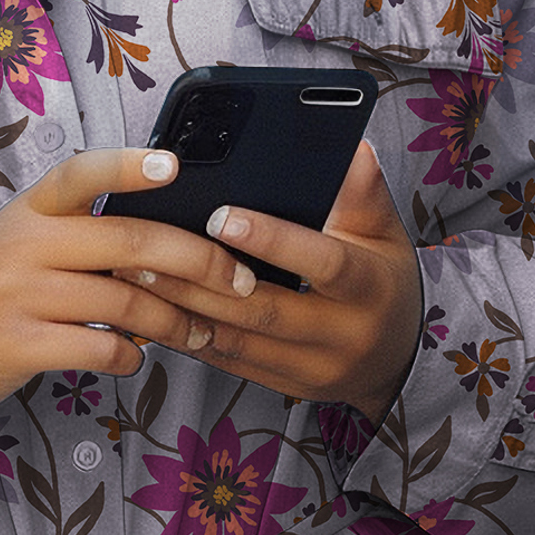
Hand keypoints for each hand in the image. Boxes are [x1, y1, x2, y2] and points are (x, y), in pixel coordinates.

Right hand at [0, 145, 255, 506]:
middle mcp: (23, 244)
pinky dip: (132, 357)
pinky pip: (99, 350)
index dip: (127, 166)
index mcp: (30, 210)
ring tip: (202, 331)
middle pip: (128, 242)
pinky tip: (138, 358)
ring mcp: (18, 296)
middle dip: (200, 262)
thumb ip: (82, 237)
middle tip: (242, 280)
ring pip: (124, 302)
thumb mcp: (23, 246)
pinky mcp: (18, 346)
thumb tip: (171, 241)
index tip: (174, 165)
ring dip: (176, 321)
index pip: (80, 173)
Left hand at [132, 141, 422, 421]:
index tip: (219, 215)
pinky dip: (189, 338)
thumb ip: (364, 192)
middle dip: (202, 281)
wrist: (397, 357)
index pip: (323, 262)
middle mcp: (344, 334)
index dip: (272, 240)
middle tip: (148, 251)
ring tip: (137, 278)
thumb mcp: (384, 232)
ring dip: (184, 311)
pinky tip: (151, 313)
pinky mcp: (286, 386)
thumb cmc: (381, 278)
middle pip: (266, 310)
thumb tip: (353, 147)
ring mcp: (314, 368)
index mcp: (370, 287)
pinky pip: (230, 363)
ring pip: (239, 342)